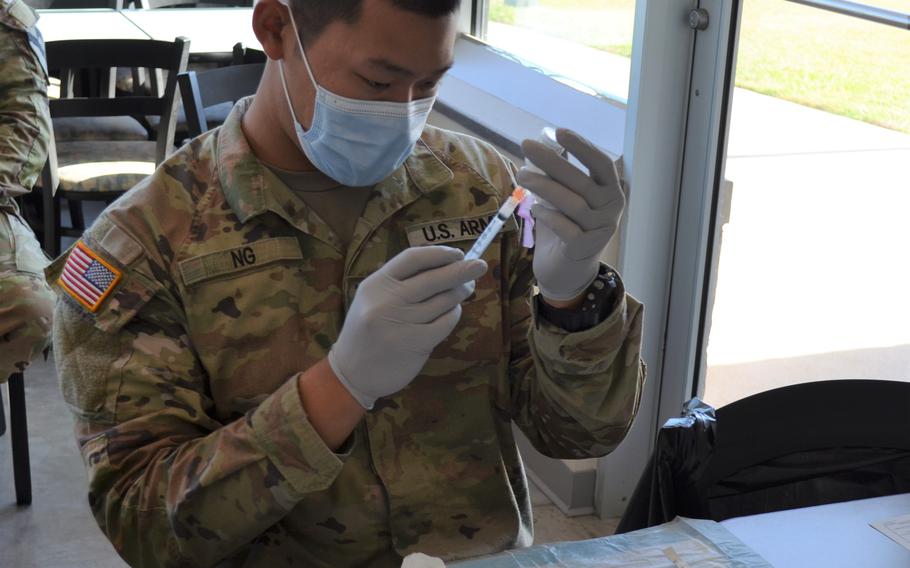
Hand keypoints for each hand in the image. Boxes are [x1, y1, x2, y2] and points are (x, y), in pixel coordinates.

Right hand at [328, 246, 487, 408]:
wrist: (351, 373)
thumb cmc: (368, 331)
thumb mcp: (373, 299)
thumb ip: (402, 283)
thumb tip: (446, 265)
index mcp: (376, 284)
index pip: (413, 258)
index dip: (439, 253)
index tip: (458, 253)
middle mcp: (387, 301)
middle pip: (433, 278)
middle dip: (461, 270)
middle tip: (479, 265)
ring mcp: (401, 323)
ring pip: (443, 301)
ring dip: (459, 293)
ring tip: (465, 289)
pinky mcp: (415, 343)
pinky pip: (445, 322)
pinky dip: (453, 315)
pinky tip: (452, 313)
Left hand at [518, 128, 624, 301]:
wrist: (565, 272)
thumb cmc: (565, 227)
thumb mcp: (565, 198)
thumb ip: (559, 177)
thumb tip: (539, 145)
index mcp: (610, 192)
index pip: (601, 164)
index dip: (582, 147)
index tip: (558, 132)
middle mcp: (611, 210)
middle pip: (582, 181)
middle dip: (552, 161)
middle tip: (526, 146)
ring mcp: (600, 231)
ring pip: (573, 204)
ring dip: (544, 186)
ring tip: (521, 175)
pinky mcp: (584, 249)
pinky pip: (565, 228)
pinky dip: (548, 216)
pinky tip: (533, 209)